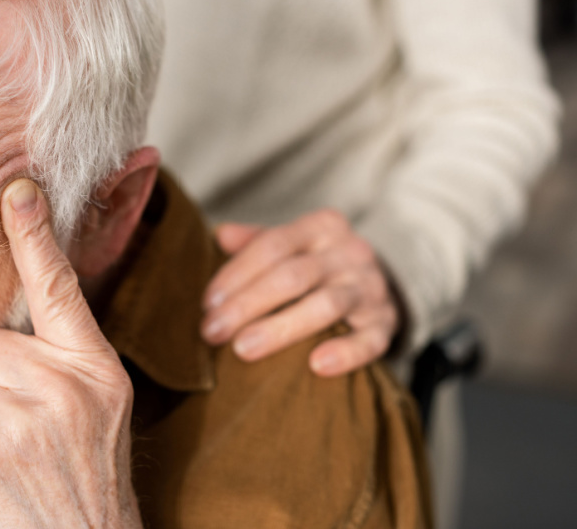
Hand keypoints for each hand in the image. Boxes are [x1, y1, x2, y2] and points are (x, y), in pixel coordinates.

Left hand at [0, 179, 140, 528]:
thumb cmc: (86, 469)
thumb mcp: (101, 406)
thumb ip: (66, 360)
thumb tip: (10, 327)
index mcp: (98, 369)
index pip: (62, 292)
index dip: (37, 239)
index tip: (19, 193)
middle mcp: (68, 388)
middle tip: (23, 424)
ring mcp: (26, 424)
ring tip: (11, 456)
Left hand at [201, 210, 398, 375]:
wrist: (381, 283)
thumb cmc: (320, 264)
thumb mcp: (293, 244)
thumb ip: (257, 241)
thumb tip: (220, 236)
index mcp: (322, 227)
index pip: (273, 245)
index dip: (236, 274)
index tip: (208, 304)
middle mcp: (350, 252)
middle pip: (293, 276)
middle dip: (247, 304)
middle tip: (212, 332)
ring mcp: (371, 287)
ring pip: (326, 305)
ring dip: (281, 329)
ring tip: (243, 349)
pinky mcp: (387, 323)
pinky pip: (370, 340)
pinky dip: (345, 352)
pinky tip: (316, 366)